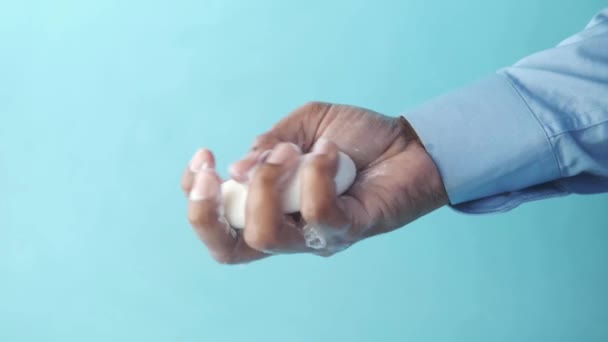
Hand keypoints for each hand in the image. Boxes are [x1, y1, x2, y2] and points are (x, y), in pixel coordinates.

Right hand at [181, 102, 447, 263]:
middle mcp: (287, 229)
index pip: (217, 225)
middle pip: (228, 250)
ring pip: (267, 235)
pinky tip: (331, 150)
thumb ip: (270, 144)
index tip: (205, 157)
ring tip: (295, 151)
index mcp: (268, 207)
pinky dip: (318, 172)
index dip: (195, 198)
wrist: (408, 144)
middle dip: (209, 208)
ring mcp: (315, 236)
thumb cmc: (354, 139)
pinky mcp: (347, 231)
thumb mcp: (304, 127)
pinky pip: (319, 213)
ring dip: (268, 181)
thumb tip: (238, 170)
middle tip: (224, 167)